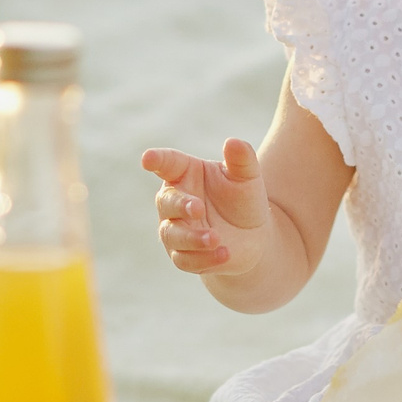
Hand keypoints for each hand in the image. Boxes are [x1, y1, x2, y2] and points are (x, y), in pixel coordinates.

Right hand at [143, 138, 271, 276]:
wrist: (253, 236)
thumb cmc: (243, 198)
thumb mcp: (247, 176)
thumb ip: (241, 158)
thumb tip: (232, 142)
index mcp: (184, 173)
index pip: (167, 163)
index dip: (157, 160)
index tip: (148, 159)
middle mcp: (174, 200)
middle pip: (166, 201)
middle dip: (180, 205)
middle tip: (198, 208)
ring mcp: (175, 229)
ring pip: (172, 234)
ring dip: (192, 237)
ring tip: (215, 238)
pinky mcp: (183, 255)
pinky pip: (186, 260)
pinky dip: (204, 259)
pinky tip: (224, 254)